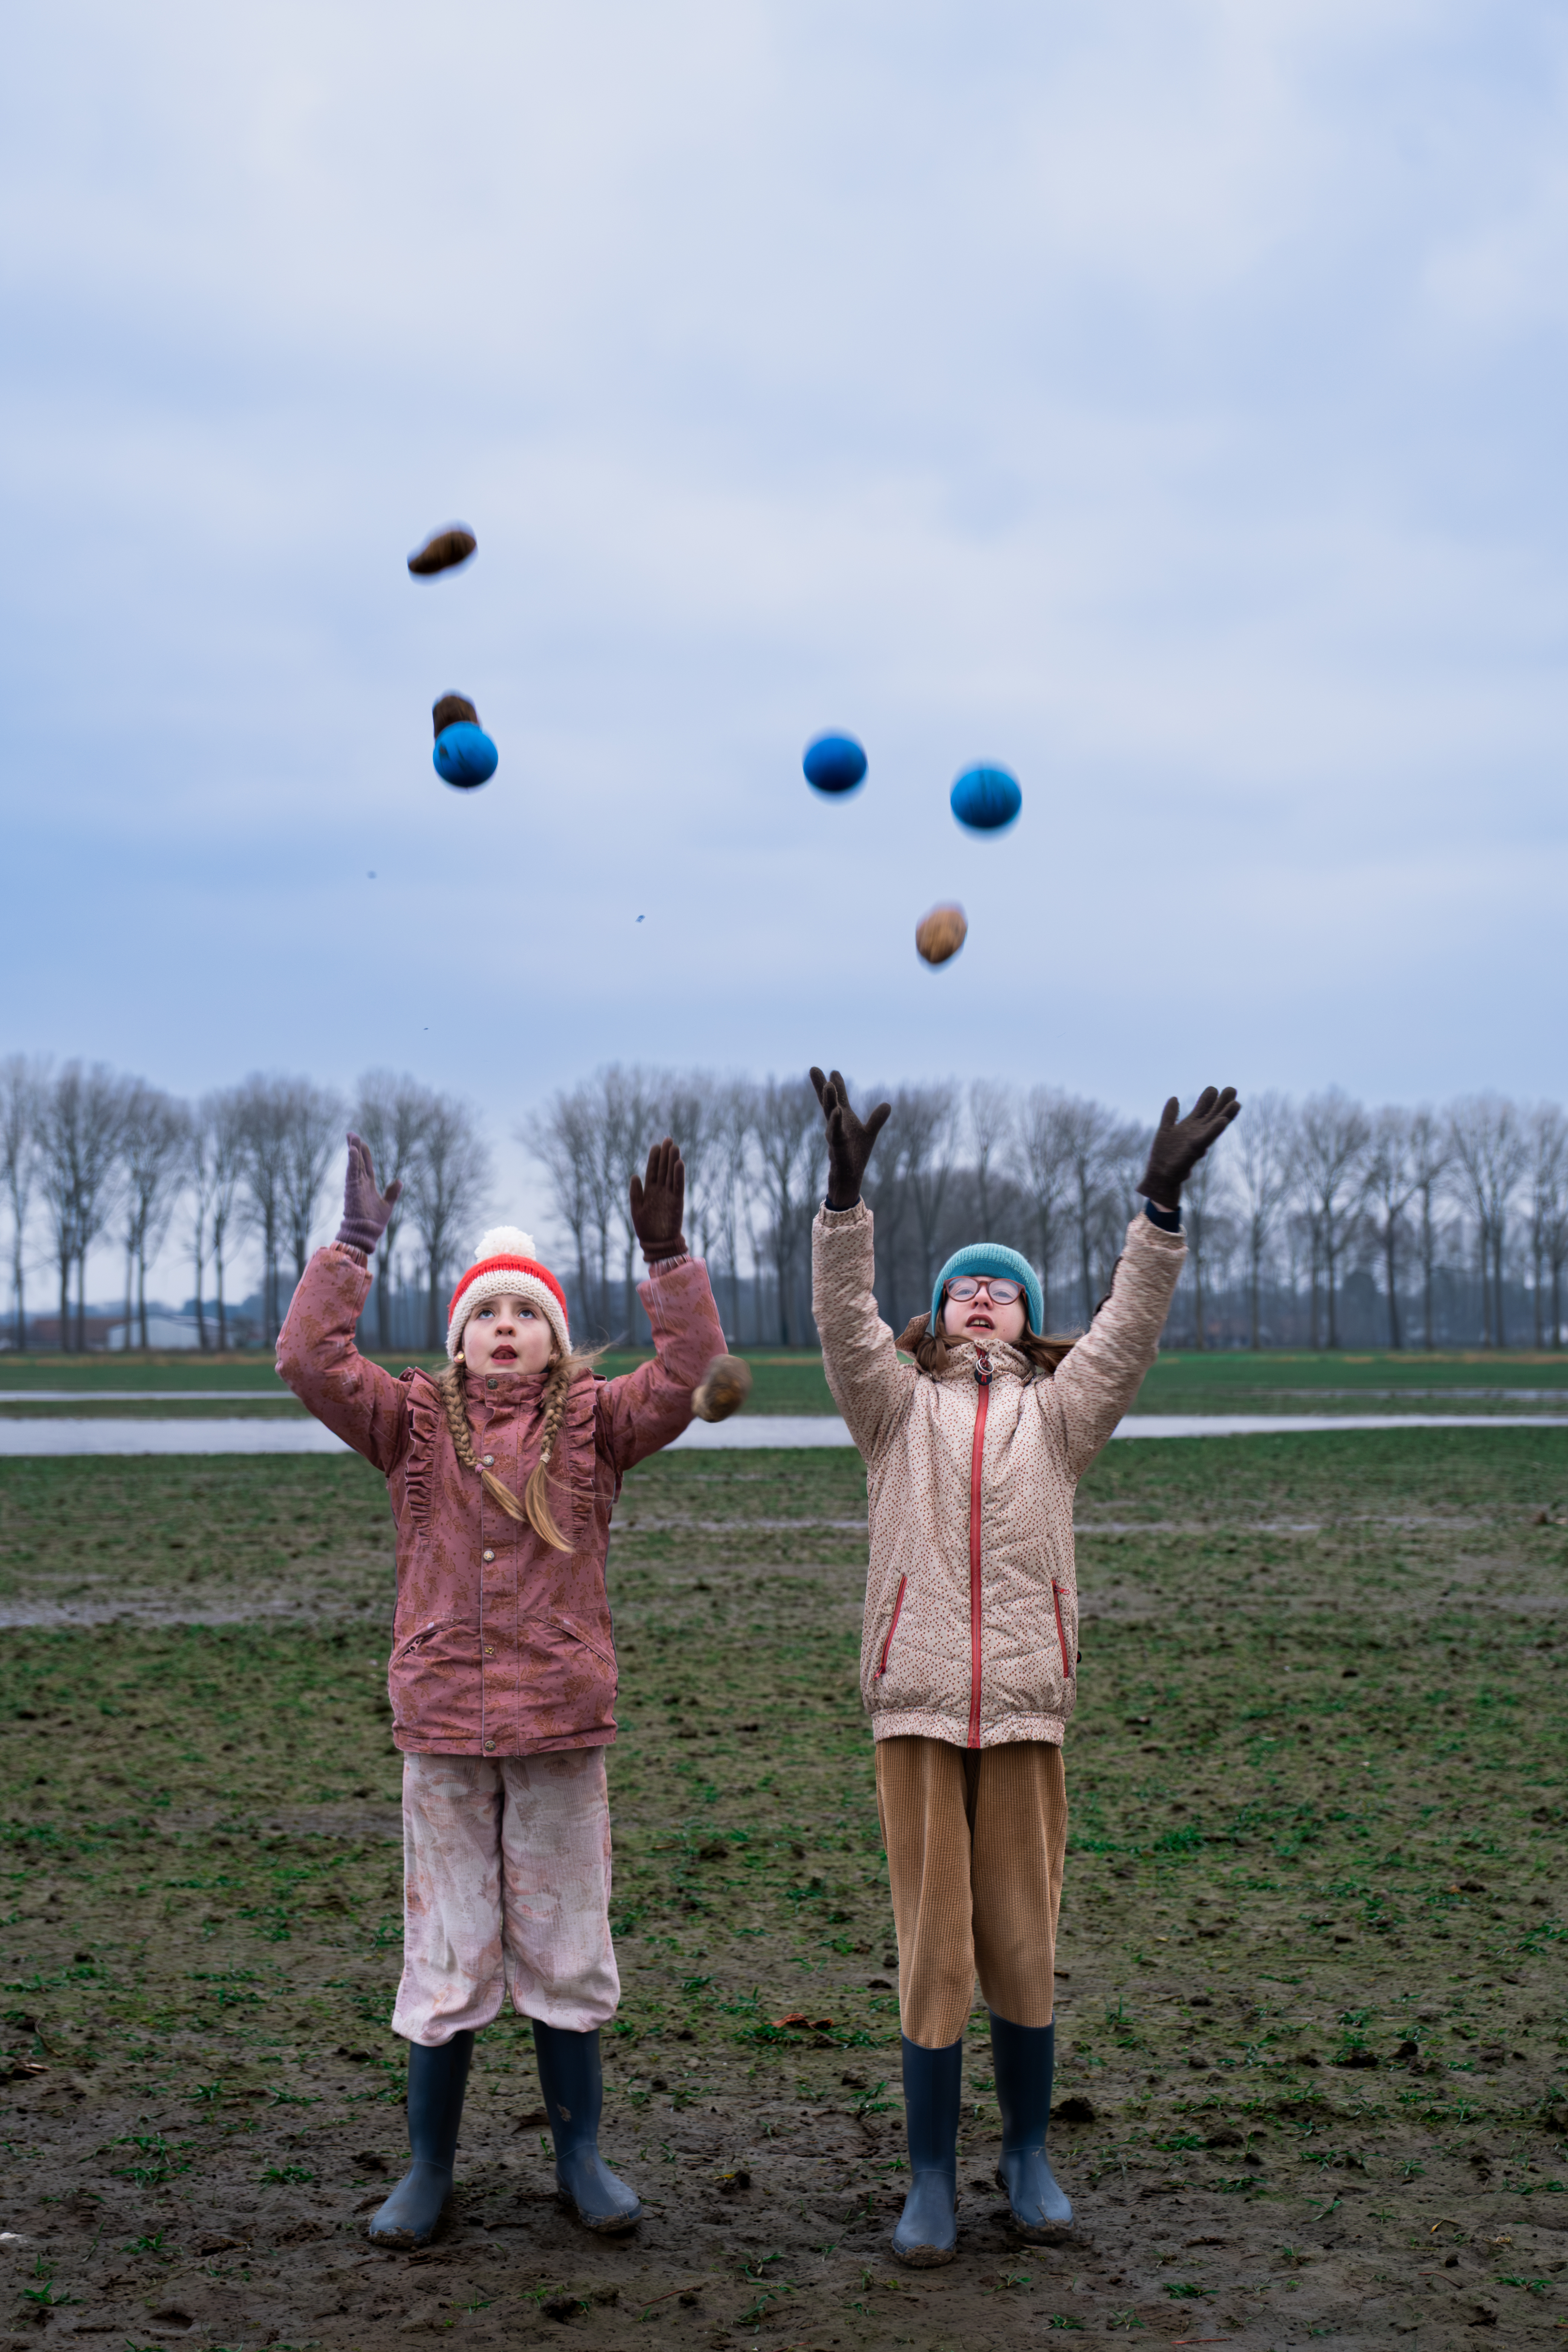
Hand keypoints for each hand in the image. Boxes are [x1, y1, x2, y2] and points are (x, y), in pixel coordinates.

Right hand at [337, 1132, 401, 1255]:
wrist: (366, 1234)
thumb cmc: (375, 1223)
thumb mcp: (388, 1205)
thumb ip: (393, 1192)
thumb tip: (399, 1180)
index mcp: (368, 1185)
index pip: (366, 1165)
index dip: (364, 1154)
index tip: (361, 1142)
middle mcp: (360, 1183)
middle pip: (358, 1160)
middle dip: (355, 1147)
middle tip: (351, 1134)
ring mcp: (355, 1185)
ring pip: (354, 1163)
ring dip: (353, 1150)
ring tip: (351, 1136)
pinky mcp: (352, 1188)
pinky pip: (352, 1171)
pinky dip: (353, 1161)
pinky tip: (352, 1149)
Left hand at [629, 1137, 687, 1260]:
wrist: (657, 1245)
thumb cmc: (645, 1229)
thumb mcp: (636, 1209)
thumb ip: (635, 1193)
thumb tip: (635, 1175)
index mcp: (649, 1191)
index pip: (652, 1171)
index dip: (654, 1158)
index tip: (656, 1146)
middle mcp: (660, 1191)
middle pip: (663, 1169)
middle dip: (665, 1155)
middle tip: (668, 1139)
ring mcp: (669, 1195)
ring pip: (671, 1174)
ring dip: (673, 1161)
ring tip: (674, 1146)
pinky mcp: (677, 1202)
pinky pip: (678, 1185)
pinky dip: (679, 1175)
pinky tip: (679, 1163)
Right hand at [809, 1067, 890, 1208]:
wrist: (848, 1179)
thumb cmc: (855, 1155)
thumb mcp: (869, 1134)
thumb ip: (876, 1120)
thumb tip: (887, 1104)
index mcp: (843, 1119)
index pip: (838, 1099)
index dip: (836, 1084)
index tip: (832, 1070)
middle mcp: (836, 1125)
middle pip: (827, 1102)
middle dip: (821, 1086)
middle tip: (814, 1068)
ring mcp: (834, 1136)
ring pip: (830, 1115)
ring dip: (829, 1100)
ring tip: (828, 1085)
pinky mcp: (837, 1149)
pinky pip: (835, 1133)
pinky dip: (836, 1122)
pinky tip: (837, 1111)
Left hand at [1137, 1087, 1240, 1208]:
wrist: (1160, 1175)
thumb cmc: (1164, 1155)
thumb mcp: (1165, 1129)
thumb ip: (1169, 1114)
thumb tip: (1175, 1097)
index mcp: (1190, 1125)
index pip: (1203, 1108)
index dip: (1208, 1098)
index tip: (1214, 1088)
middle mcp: (1198, 1131)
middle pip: (1213, 1114)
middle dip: (1222, 1103)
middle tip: (1232, 1089)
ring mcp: (1198, 1140)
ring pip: (1215, 1125)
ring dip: (1226, 1115)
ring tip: (1237, 1103)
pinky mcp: (1195, 1149)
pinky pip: (1207, 1137)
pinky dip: (1215, 1129)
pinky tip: (1223, 1121)